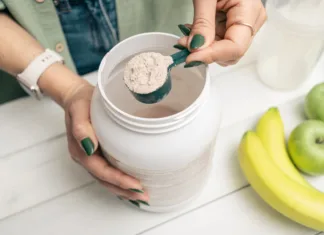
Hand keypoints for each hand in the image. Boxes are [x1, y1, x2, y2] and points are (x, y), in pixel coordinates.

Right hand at [62, 80, 148, 202]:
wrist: (75, 96)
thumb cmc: (80, 101)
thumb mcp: (79, 109)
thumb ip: (81, 127)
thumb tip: (89, 148)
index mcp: (80, 149)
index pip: (101, 170)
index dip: (118, 180)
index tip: (136, 185)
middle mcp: (85, 157)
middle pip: (105, 180)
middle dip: (124, 190)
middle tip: (144, 197)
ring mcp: (90, 157)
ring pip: (106, 179)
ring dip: (123, 189)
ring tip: (140, 196)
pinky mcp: (97, 153)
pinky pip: (108, 172)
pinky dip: (119, 181)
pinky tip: (130, 185)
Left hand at [178, 0, 266, 66]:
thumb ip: (202, 23)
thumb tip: (196, 49)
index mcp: (250, 12)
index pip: (235, 47)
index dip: (212, 56)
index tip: (189, 58)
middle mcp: (251, 22)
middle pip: (230, 53)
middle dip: (206, 53)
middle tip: (183, 44)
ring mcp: (243, 24)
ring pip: (224, 50)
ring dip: (203, 48)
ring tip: (186, 36)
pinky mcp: (233, 25)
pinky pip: (220, 41)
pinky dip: (204, 41)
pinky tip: (193, 32)